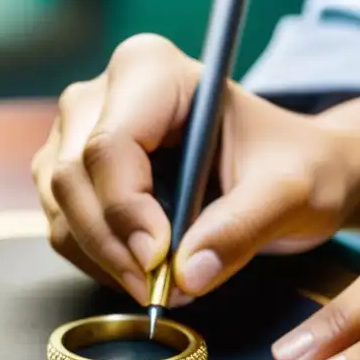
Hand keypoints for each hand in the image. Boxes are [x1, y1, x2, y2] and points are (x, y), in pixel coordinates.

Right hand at [31, 33, 354, 303]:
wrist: (295, 171)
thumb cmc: (297, 165)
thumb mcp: (290, 193)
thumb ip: (242, 227)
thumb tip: (187, 275)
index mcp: (153, 70)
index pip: (110, 145)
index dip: (126, 209)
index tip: (160, 261)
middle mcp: (102, 93)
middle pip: (73, 178)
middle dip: (113, 245)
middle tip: (163, 289)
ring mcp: (79, 133)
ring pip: (62, 209)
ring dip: (106, 260)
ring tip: (166, 284)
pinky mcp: (74, 173)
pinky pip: (64, 227)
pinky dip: (101, 261)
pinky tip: (148, 272)